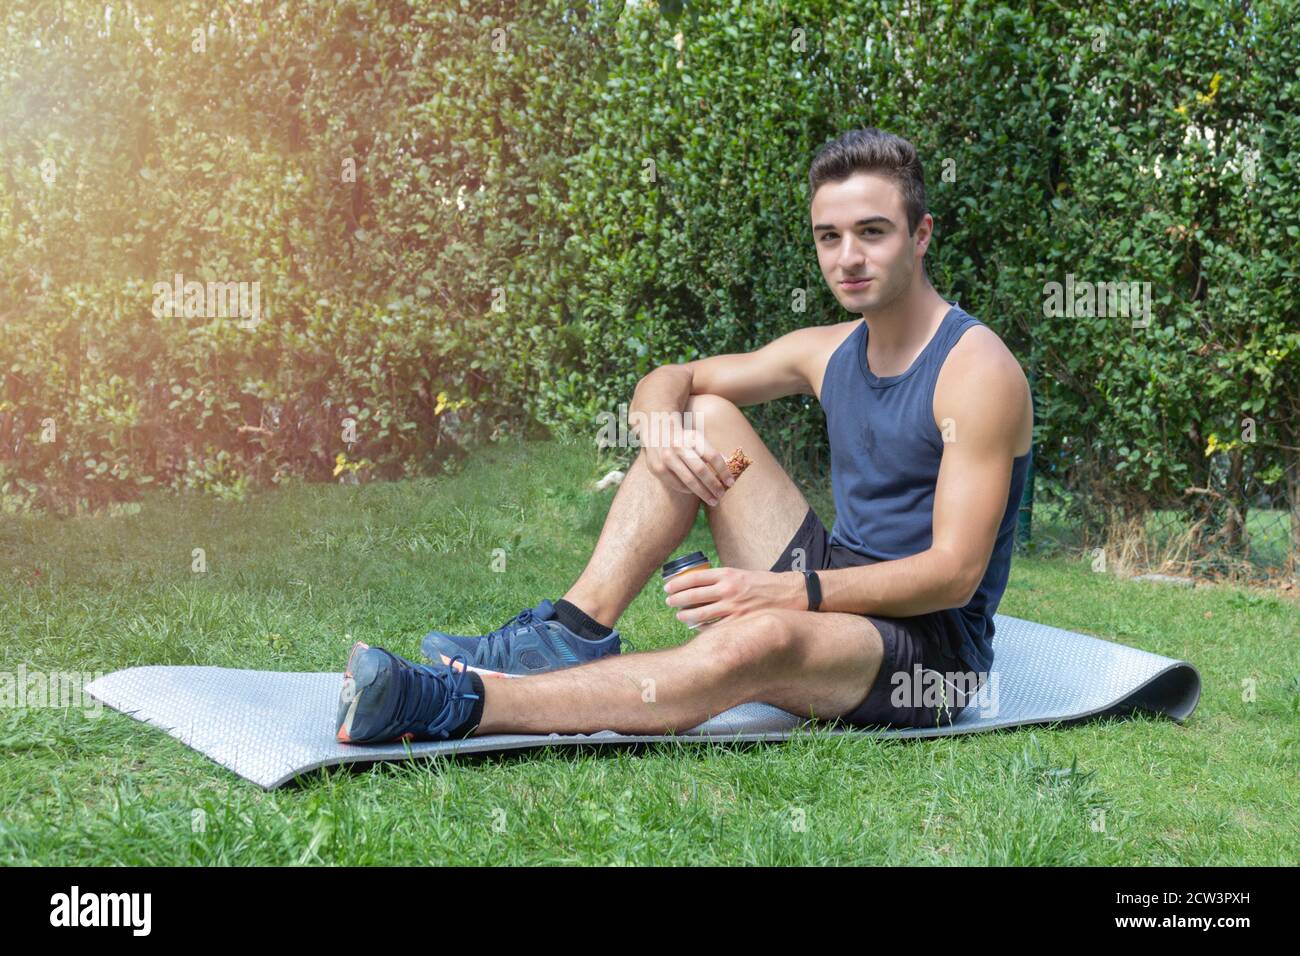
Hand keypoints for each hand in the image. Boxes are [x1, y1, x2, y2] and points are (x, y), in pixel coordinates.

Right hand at [640, 413, 734, 506]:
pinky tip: (695, 493)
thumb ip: (711, 452)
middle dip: (714, 485)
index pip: (713, 456)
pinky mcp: (657, 468)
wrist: (655, 431)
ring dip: (703, 493)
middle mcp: (678, 446)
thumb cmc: (683, 437)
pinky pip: (676, 484)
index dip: (724, 471)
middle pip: (701, 471)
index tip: (731, 483)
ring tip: (712, 500)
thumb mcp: (697, 438)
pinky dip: (688, 490)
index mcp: (692, 437)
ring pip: (689, 481)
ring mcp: (666, 458)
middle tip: (721, 495)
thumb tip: (729, 466)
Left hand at [663, 566, 804, 626]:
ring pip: (700, 614)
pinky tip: (697, 628)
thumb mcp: (742, 574)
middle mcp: (727, 589)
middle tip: (669, 602)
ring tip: (679, 615)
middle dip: (676, 600)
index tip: (667, 586)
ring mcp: (733, 607)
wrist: (790, 593)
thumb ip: (723, 579)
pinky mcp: (739, 622)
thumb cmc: (764, 583)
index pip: (694, 578)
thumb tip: (703, 586)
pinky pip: (714, 627)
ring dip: (685, 616)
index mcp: (727, 574)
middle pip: (692, 596)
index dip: (677, 583)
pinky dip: (703, 628)